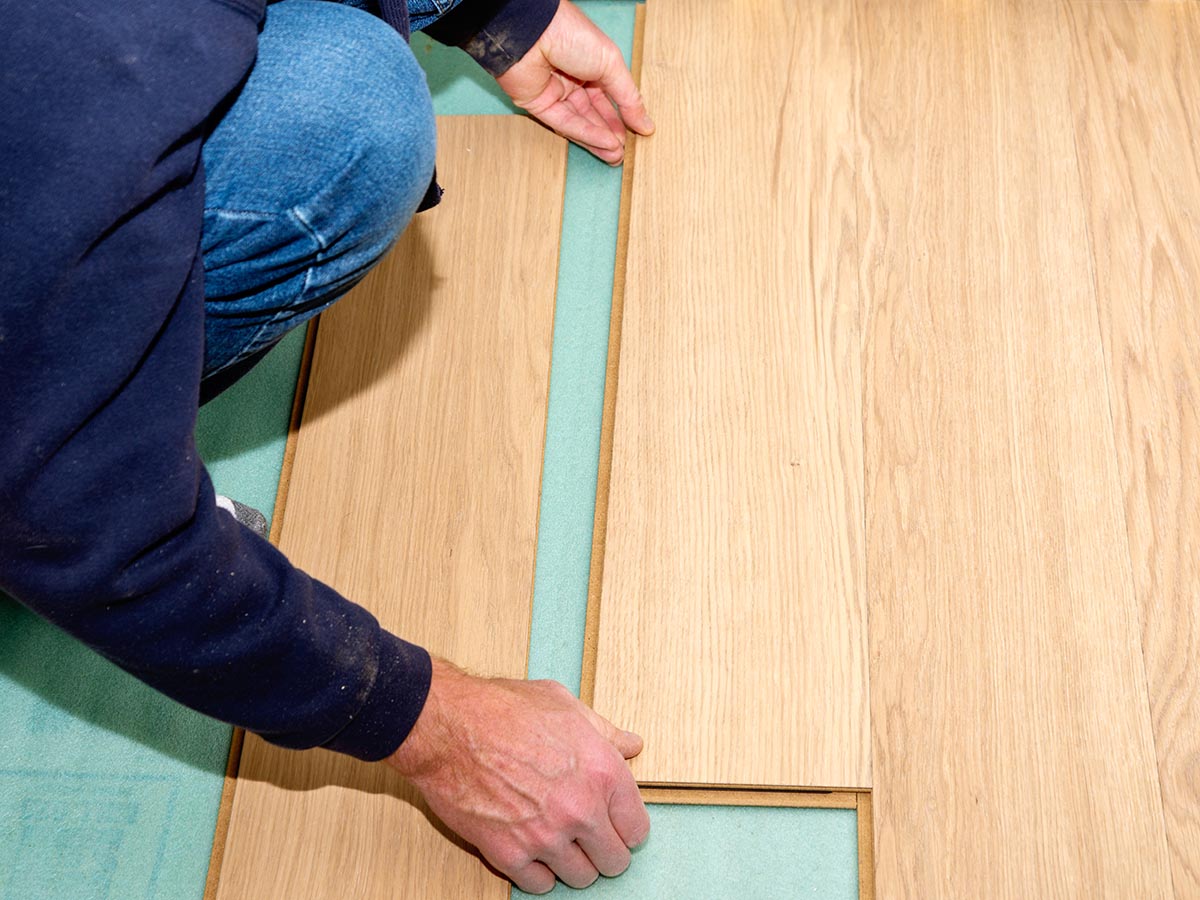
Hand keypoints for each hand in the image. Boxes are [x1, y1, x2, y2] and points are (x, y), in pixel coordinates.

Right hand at [387, 658, 650, 893]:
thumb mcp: (565, 706)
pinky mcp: (509, 854)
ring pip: (580, 878)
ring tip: (558, 841)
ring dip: (572, 862)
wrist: (449, 726)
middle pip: (614, 861)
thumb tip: (631, 745)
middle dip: (603, 850)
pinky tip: (531, 849)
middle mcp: (580, 809)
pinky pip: (539, 885)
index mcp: (603, 771)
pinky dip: (538, 872)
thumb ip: (605, 731)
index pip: (637, 828)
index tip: (614, 823)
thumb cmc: (503, 709)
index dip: (625, 825)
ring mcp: (545, 836)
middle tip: (588, 837)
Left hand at [496, 0, 654, 164]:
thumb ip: (628, 97)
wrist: (534, 31)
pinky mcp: (538, 105)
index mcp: (589, 64)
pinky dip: (585, 134)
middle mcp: (571, 80)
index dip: (622, 115)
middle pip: (594, 113)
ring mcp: (554, 93)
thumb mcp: (611, 63)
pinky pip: (565, 124)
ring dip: (599, 140)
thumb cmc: (572, 34)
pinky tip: (604, 144)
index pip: (608, 96)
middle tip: (625, 153)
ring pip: (580, 122)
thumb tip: (646, 124)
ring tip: (617, 156)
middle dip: (610, 133)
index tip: (638, 133)